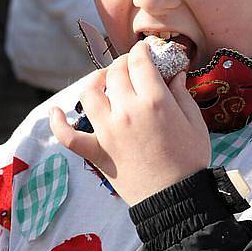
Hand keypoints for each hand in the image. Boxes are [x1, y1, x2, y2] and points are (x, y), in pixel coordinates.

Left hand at [50, 41, 210, 205]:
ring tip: (104, 82)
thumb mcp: (195, 123)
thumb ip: (182, 94)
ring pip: (89, 94)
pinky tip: (56, 112)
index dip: (141, 51)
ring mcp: (108, 132)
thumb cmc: (191, 161)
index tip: (143, 51)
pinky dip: (58, 123)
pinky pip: (68, 136)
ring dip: (95, 81)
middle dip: (123, 64)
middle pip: (115, 73)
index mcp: (155, 101)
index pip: (139, 61)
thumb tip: (176, 74)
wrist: (177, 199)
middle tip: (130, 67)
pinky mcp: (97, 152)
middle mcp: (127, 111)